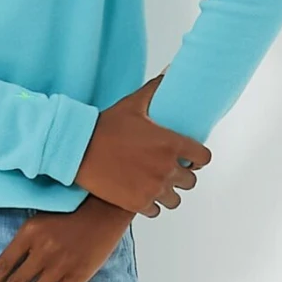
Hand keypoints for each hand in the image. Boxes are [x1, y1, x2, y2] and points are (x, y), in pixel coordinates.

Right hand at [73, 74, 209, 215]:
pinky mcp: (137, 203)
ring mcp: (153, 188)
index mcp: (172, 144)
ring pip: (175, 200)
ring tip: (155, 185)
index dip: (198, 158)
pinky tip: (141, 194)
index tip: (190, 159)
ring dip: (168, 193)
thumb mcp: (133, 104)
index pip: (203, 158)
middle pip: (190, 181)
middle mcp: (167, 168)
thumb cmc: (106, 126)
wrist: (78, 149)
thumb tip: (170, 71)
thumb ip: (155, 89)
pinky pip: (156, 211)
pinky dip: (151, 205)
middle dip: (181, 176)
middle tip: (167, 170)